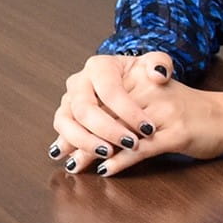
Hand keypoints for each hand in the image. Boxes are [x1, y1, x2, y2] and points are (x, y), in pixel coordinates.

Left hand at [50, 52, 222, 174]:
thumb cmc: (186, 113)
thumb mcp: (151, 100)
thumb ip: (121, 107)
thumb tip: (81, 128)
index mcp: (139, 79)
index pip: (99, 98)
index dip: (77, 120)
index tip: (62, 141)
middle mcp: (149, 92)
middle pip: (104, 114)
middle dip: (81, 138)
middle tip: (64, 157)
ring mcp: (163, 112)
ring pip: (118, 131)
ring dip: (94, 151)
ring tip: (76, 166)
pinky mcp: (177, 132)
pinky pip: (142, 148)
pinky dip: (122, 160)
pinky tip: (106, 169)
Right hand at [51, 52, 169, 173]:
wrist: (125, 86)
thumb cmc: (140, 77)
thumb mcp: (154, 65)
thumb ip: (160, 64)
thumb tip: (158, 75)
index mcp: (99, 66)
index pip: (110, 90)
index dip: (128, 111)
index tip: (148, 129)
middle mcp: (78, 81)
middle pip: (85, 108)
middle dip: (108, 129)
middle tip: (131, 144)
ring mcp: (68, 100)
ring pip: (66, 121)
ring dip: (85, 141)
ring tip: (108, 153)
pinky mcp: (64, 117)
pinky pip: (62, 132)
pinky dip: (70, 145)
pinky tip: (78, 159)